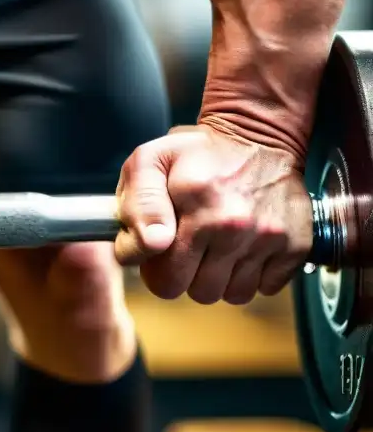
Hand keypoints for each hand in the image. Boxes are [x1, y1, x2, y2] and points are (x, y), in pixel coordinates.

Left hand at [115, 126, 311, 304]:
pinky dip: (252, 274)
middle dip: (187, 275)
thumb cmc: (197, 153)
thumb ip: (136, 205)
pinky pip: (265, 288)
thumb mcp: (149, 161)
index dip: (156, 269)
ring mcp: (268, 237)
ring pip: (233, 295)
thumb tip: (150, 245)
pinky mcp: (295, 246)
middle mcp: (234, 224)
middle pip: (199, 293)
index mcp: (195, 203)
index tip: (160, 250)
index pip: (165, 279)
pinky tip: (243, 246)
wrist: (259, 136)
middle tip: (188, 246)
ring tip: (216, 244)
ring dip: (221, 276)